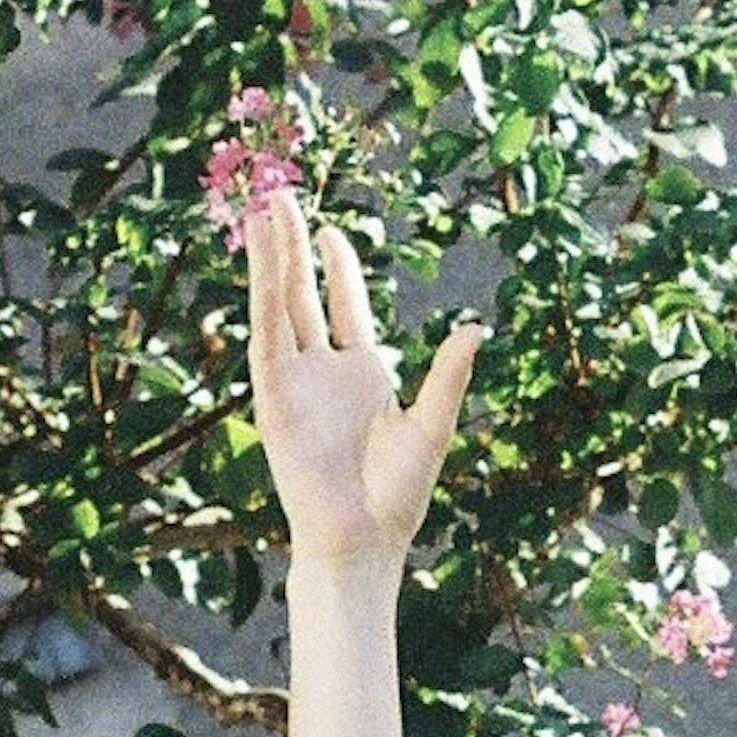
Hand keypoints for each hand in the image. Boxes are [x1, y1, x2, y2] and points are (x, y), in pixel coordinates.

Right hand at [244, 183, 480, 572]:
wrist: (361, 540)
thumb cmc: (397, 497)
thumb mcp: (432, 425)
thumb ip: (448, 375)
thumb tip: (476, 327)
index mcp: (363, 374)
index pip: (343, 306)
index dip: (337, 267)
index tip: (329, 232)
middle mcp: (324, 371)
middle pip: (303, 293)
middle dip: (293, 247)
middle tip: (282, 196)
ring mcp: (295, 381)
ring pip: (280, 304)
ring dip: (270, 258)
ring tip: (264, 208)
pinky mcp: (273, 396)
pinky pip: (268, 334)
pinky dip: (262, 294)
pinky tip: (260, 257)